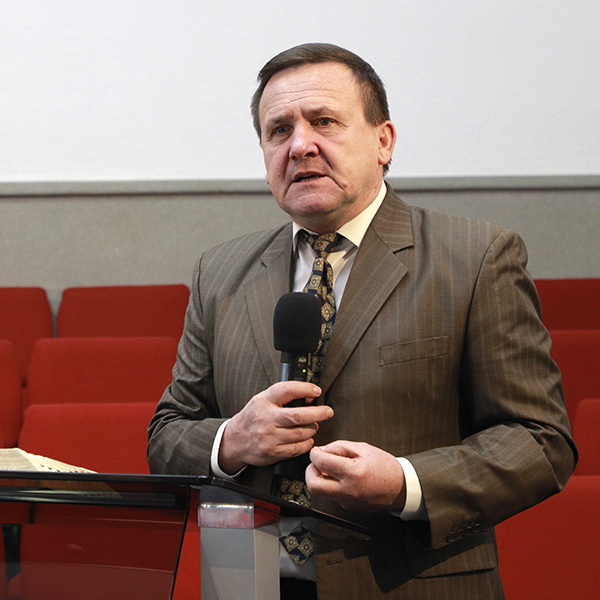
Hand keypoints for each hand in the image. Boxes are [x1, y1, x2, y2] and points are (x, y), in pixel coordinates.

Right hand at [218, 381, 333, 473]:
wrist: (235, 440)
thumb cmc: (252, 418)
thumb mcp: (262, 400)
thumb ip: (282, 397)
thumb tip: (309, 395)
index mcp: (264, 401)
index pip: (287, 390)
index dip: (305, 389)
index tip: (316, 390)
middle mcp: (266, 418)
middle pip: (298, 416)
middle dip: (318, 413)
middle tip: (327, 412)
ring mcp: (269, 437)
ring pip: (300, 433)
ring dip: (312, 429)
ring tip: (313, 425)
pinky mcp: (272, 452)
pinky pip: (297, 448)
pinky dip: (306, 443)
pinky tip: (307, 439)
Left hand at [306, 440, 405, 511]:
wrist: (402, 488)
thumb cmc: (386, 467)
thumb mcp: (363, 448)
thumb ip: (340, 447)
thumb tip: (323, 450)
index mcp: (353, 473)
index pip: (321, 462)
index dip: (315, 453)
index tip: (316, 450)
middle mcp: (348, 491)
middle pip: (313, 485)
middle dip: (310, 471)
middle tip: (316, 463)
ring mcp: (347, 502)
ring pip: (321, 492)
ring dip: (319, 478)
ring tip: (330, 468)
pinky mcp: (348, 507)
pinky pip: (332, 495)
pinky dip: (331, 485)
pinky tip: (341, 477)